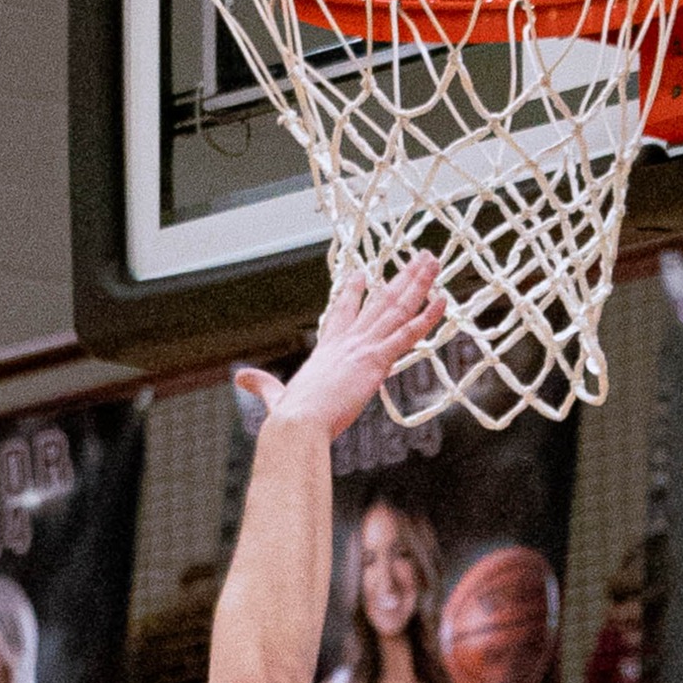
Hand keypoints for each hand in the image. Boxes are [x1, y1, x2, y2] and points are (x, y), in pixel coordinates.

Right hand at [239, 258, 447, 440]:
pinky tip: (442, 300)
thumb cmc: (290, 417)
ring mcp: (362, 348)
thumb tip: (240, 379)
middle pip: (378, 301)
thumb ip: (262, 386)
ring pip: (395, 308)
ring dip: (417, 283)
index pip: (343, 313)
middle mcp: (347, 341)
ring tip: (432, 261)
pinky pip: (407, 335)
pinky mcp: (375, 362)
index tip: (362, 274)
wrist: (298, 424)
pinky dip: (426, 317)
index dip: (354, 292)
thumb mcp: (276, 397)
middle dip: (399, 278)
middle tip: (417, 258)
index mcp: (327, 349)